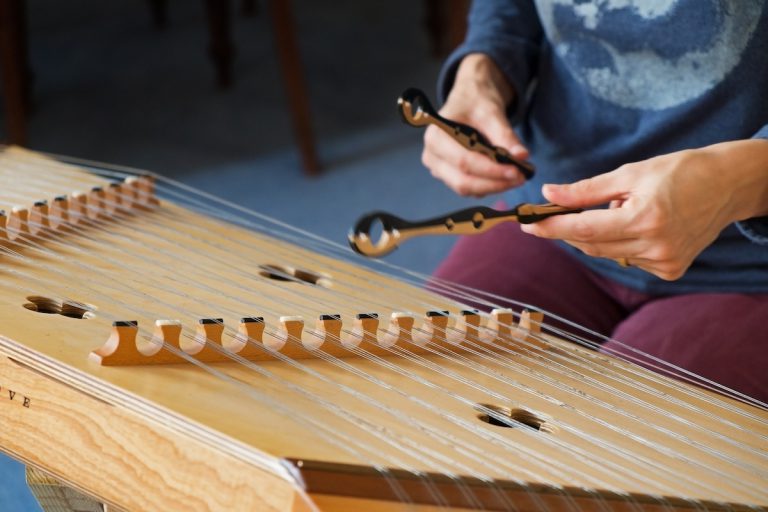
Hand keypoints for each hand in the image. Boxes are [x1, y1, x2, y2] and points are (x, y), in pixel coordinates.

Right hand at [422, 54, 528, 196]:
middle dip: (493, 183)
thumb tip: (522, 156)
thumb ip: (504, 135)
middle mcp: (431, 156)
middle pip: (462, 181)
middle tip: (520, 178)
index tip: (517, 171)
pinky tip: (505, 176)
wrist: (468, 98)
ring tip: (518, 177)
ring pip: (466, 189)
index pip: (464, 161)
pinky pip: (469, 188)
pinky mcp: (448, 175)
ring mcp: (438, 168)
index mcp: (436, 137)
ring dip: (493, 186)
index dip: (491, 170)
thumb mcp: (491, 112)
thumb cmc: (474, 101)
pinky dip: (488, 185)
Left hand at [520, 140, 767, 280]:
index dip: (550, 227)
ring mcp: (665, 263)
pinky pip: (628, 259)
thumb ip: (585, 190)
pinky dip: (622, 243)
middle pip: (591, 244)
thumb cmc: (679, 171)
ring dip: (600, 234)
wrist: (728, 185)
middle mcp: (655, 247)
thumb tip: (548, 195)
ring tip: (623, 209)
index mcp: (645, 219)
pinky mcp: (671, 271)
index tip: (526, 224)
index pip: (583, 230)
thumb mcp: (630, 173)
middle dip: (569, 229)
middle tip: (554, 212)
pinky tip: (641, 225)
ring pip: (608, 253)